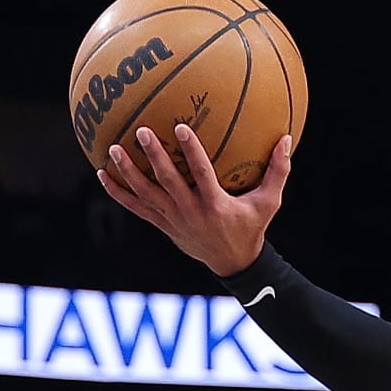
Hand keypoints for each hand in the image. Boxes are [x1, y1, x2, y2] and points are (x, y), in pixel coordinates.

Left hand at [96, 123, 292, 277]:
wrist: (232, 263)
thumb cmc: (252, 227)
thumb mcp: (269, 203)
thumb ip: (278, 171)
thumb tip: (287, 138)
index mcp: (215, 205)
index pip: (201, 174)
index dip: (191, 151)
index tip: (181, 127)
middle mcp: (190, 212)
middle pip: (168, 182)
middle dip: (154, 157)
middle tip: (142, 131)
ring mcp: (173, 220)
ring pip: (146, 194)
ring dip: (128, 172)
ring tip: (114, 149)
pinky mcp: (162, 225)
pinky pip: (136, 207)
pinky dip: (118, 192)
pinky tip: (102, 174)